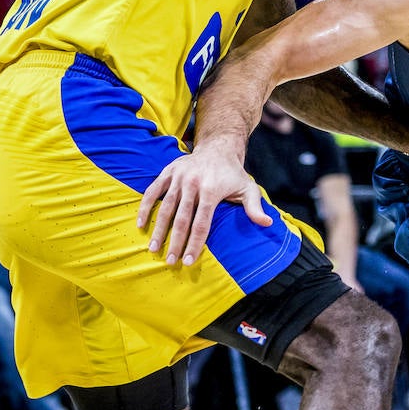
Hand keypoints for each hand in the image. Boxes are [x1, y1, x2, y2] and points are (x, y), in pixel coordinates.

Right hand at [137, 145, 271, 265]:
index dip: (195, 244)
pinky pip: (152, 192)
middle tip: (170, 261)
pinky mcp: (167, 172)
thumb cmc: (233, 174)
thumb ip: (255, 208)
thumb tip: (268, 224)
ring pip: (165, 207)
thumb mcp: (249, 189)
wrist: (218, 148)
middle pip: (182, 219)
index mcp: (212, 190)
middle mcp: (193, 183)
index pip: (202, 223)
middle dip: (176, 242)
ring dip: (158, 229)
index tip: (189, 261)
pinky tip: (140, 225)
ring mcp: (178, 177)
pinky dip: (144, 207)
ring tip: (153, 249)